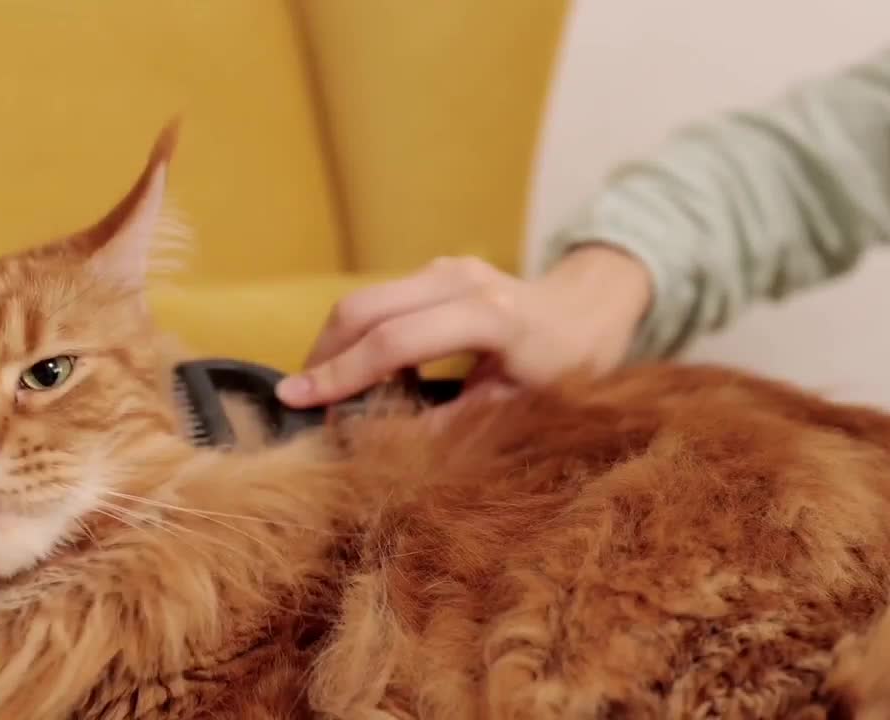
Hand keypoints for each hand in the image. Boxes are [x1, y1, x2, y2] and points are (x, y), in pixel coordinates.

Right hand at [274, 245, 653, 407]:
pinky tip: (360, 372)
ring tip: (326, 390)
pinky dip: (358, 335)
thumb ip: (448, 426)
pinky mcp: (436, 271)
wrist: (591, 309)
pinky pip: (381, 300)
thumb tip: (376, 443)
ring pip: (364, 300)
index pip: (394, 342)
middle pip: (363, 309)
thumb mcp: (516, 409)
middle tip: (302, 399)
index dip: (341, 375)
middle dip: (323, 355)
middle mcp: (461, 280)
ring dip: (335, 345)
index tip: (298, 400)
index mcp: (491, 316)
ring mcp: (446, 268)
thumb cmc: (565, 366)